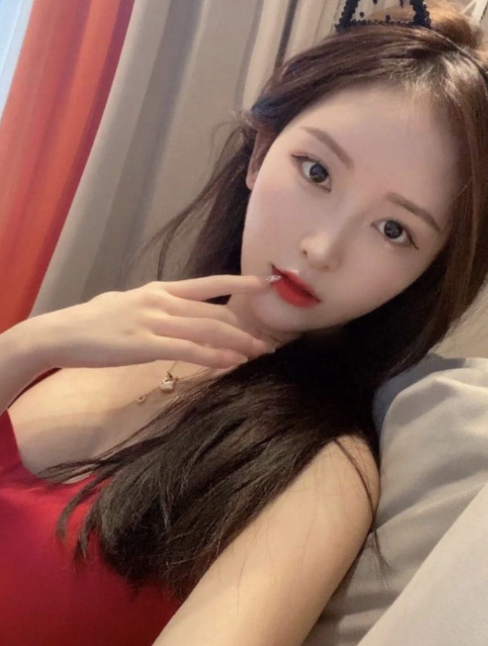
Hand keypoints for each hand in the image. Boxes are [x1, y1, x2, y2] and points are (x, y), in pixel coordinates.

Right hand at [22, 275, 278, 370]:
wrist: (62, 333)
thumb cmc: (93, 321)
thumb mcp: (127, 303)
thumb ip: (152, 305)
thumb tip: (168, 309)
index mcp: (159, 289)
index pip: (208, 283)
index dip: (238, 282)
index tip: (264, 283)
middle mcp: (162, 301)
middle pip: (214, 312)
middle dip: (244, 327)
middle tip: (267, 341)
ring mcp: (154, 321)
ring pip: (207, 330)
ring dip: (238, 342)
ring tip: (259, 353)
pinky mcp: (146, 345)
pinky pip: (189, 350)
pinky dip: (215, 356)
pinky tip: (232, 362)